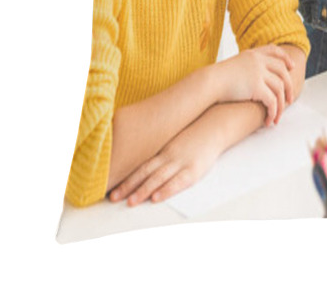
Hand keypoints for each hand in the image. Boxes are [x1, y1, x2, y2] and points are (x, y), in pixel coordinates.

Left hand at [108, 113, 223, 206]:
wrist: (216, 125)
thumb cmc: (195, 134)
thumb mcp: (175, 140)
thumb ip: (161, 151)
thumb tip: (143, 160)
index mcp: (163, 150)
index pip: (140, 165)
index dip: (125, 177)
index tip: (110, 188)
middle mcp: (169, 156)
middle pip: (144, 172)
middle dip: (128, 186)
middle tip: (112, 198)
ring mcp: (181, 162)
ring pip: (158, 178)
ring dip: (143, 191)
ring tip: (130, 202)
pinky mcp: (195, 169)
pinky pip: (178, 181)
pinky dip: (166, 190)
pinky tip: (156, 198)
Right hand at [218, 45, 293, 125]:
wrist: (209, 83)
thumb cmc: (217, 78)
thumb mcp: (234, 65)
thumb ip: (246, 67)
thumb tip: (253, 77)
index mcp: (253, 54)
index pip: (274, 51)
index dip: (285, 58)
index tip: (291, 66)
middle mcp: (258, 61)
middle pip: (282, 72)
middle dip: (289, 86)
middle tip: (290, 100)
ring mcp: (259, 73)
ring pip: (279, 89)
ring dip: (281, 106)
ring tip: (278, 117)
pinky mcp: (257, 87)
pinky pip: (272, 101)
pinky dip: (273, 112)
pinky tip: (269, 120)